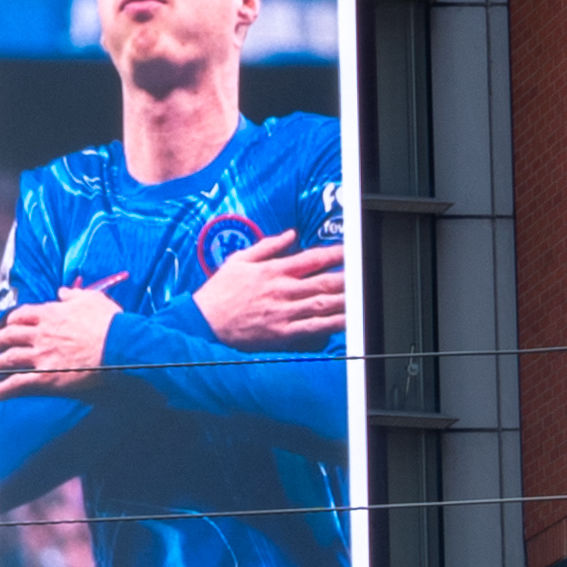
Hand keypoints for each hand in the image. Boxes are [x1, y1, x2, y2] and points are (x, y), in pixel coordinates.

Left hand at [0, 286, 124, 386]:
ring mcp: (41, 356)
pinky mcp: (45, 377)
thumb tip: (63, 292)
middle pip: (9, 336)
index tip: (9, 324)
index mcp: (50, 314)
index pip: (22, 315)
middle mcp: (40, 334)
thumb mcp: (92, 299)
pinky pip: (16, 384)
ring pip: (8, 359)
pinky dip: (1, 390)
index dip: (12, 320)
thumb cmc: (109, 323)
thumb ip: (74, 295)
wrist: (118, 345)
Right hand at [188, 227, 350, 349]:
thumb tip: (290, 234)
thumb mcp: (239, 260)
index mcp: (273, 271)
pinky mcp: (280, 332)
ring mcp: (283, 312)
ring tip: (362, 296)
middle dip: (347, 278)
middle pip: (322, 282)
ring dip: (344, 300)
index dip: (334, 254)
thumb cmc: (218, 292)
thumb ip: (267, 246)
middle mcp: (282, 290)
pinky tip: (345, 321)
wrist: (202, 322)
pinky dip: (330, 324)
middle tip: (364, 275)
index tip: (350, 251)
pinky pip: (311, 327)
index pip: (311, 259)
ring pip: (321, 304)